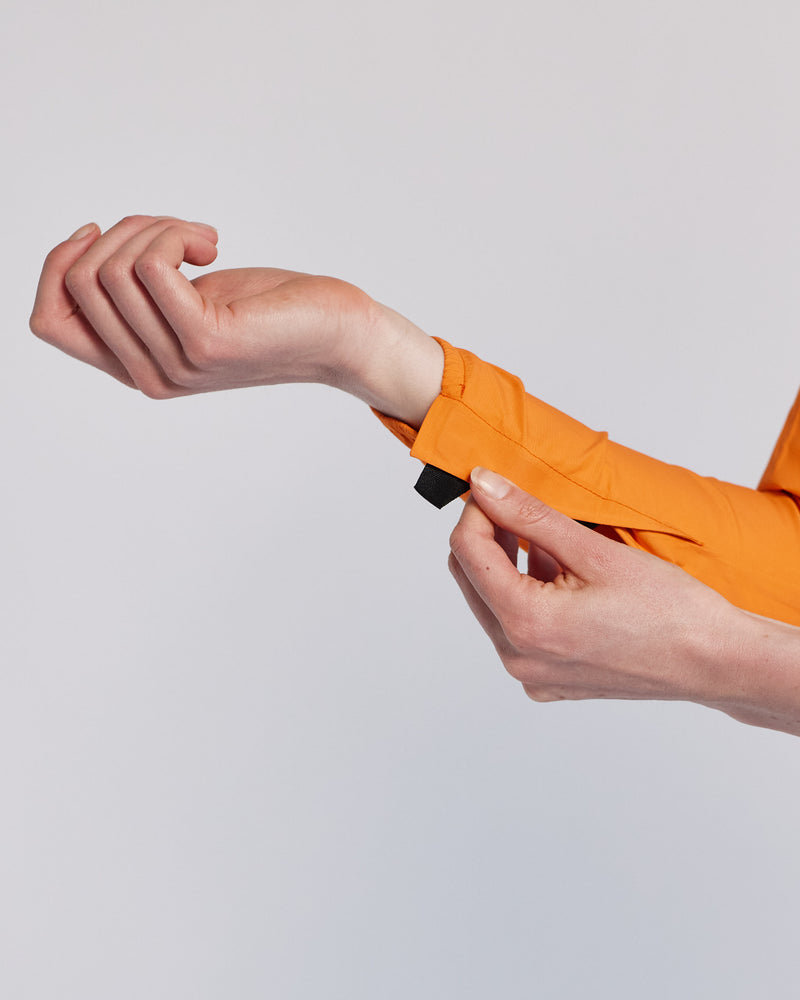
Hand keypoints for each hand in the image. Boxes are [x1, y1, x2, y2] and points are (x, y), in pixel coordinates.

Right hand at [30, 216, 442, 424]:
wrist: (337, 333)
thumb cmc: (269, 310)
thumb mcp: (187, 299)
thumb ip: (136, 293)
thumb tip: (84, 249)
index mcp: (134, 367)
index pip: (46, 321)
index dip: (57, 264)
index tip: (102, 232)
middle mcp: (148, 376)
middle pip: (79, 283)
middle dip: (121, 233)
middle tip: (176, 232)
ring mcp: (176, 363)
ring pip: (112, 270)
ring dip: (153, 228)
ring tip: (201, 239)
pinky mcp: (206, 341)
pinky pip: (151, 266)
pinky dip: (175, 233)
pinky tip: (211, 243)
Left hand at [448, 467, 740, 708]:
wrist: (712, 661)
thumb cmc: (667, 610)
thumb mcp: (592, 550)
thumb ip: (529, 515)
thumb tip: (484, 485)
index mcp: (525, 624)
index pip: (466, 552)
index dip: (475, 511)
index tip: (494, 487)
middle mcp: (518, 657)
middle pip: (471, 579)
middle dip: (487, 536)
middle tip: (519, 507)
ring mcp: (531, 676)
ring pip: (492, 604)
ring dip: (509, 565)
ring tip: (550, 541)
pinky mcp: (548, 682)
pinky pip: (516, 630)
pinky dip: (528, 597)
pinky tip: (562, 576)